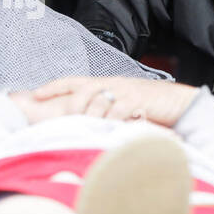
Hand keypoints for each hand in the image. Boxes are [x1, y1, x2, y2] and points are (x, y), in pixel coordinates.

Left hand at [14, 76, 199, 125]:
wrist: (178, 102)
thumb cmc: (147, 106)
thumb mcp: (121, 107)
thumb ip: (103, 112)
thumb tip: (83, 125)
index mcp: (104, 84)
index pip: (73, 81)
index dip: (54, 86)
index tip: (35, 94)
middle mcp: (111, 84)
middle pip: (82, 91)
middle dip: (71, 107)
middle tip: (66, 122)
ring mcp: (124, 92)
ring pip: (97, 103)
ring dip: (90, 118)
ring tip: (87, 131)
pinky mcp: (137, 101)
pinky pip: (118, 112)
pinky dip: (110, 123)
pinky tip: (108, 132)